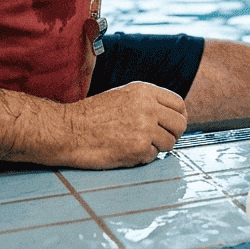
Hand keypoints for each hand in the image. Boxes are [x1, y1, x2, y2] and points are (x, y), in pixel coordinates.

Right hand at [59, 81, 187, 168]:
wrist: (68, 130)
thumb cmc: (91, 115)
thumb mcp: (123, 96)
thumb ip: (147, 102)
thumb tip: (170, 115)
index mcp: (145, 91)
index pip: (179, 104)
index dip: (178, 117)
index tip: (172, 125)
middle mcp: (148, 107)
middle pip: (180, 124)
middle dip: (173, 134)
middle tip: (160, 139)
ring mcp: (145, 128)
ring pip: (169, 143)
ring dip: (156, 147)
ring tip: (136, 145)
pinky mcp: (138, 148)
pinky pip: (153, 156)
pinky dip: (142, 157)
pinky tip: (125, 151)